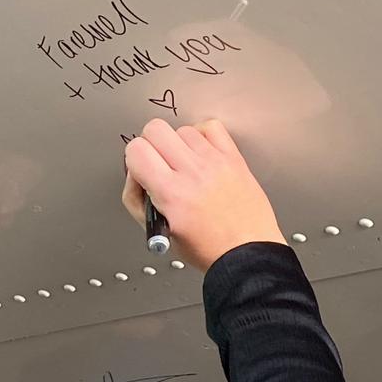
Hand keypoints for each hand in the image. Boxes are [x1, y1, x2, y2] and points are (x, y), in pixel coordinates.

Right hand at [121, 118, 286, 273]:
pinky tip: (202, 154)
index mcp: (171, 193)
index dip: (134, 159)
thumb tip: (134, 175)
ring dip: (178, 144)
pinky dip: (203, 136)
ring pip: (182, 129)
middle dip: (151, 145)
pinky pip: (211, 127)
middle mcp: (192, 173)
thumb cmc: (208, 249)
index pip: (137, 150)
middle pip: (155, 129)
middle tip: (159, 164)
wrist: (247, 253)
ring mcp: (214, 162)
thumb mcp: (160, 230)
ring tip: (185, 165)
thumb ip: (137, 199)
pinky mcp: (233, 158)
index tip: (142, 170)